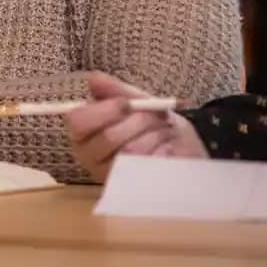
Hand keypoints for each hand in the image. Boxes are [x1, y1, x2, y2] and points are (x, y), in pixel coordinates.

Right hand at [66, 73, 206, 182]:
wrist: (189, 153)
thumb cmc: (158, 126)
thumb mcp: (140, 102)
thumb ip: (117, 91)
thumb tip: (92, 78)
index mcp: (85, 132)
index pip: (77, 121)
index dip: (103, 110)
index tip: (126, 104)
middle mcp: (91, 156)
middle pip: (107, 136)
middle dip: (137, 122)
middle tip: (155, 117)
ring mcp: (111, 175)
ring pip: (129, 151)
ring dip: (154, 135)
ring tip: (163, 132)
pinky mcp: (133, 188)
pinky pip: (146, 166)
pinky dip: (162, 152)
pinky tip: (167, 150)